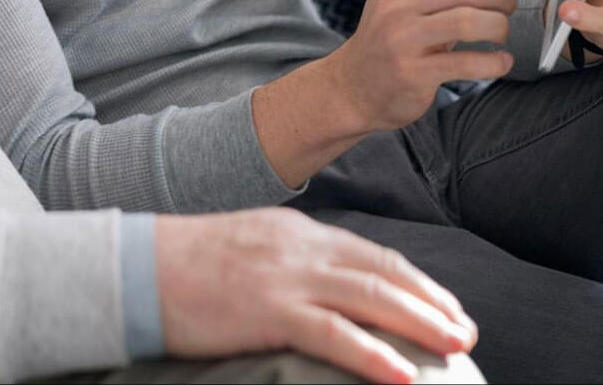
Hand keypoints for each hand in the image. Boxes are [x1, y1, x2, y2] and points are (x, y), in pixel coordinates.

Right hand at [156, 208, 475, 383]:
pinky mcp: (268, 310)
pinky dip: (374, 355)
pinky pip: (333, 334)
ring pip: (369, 297)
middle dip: (430, 302)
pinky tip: (404, 374)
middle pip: (382, 273)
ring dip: (420, 323)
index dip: (415, 281)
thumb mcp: (247, 250)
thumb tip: (323, 291)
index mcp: (296, 232)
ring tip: (456, 346)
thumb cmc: (185, 266)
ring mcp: (285, 277)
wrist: (137, 267)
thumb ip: (287, 262)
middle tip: (466, 330)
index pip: (371, 255)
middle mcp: (299, 247)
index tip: (445, 306)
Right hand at [324, 0, 549, 132]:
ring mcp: (401, 37)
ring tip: (500, 36)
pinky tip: (500, 63)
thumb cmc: (396, 39)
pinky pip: (468, 63)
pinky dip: (495, 63)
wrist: (353, 85)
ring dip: (500, 29)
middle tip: (512, 11)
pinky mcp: (411, 71)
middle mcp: (397, 1)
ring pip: (473, 22)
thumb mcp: (409, 0)